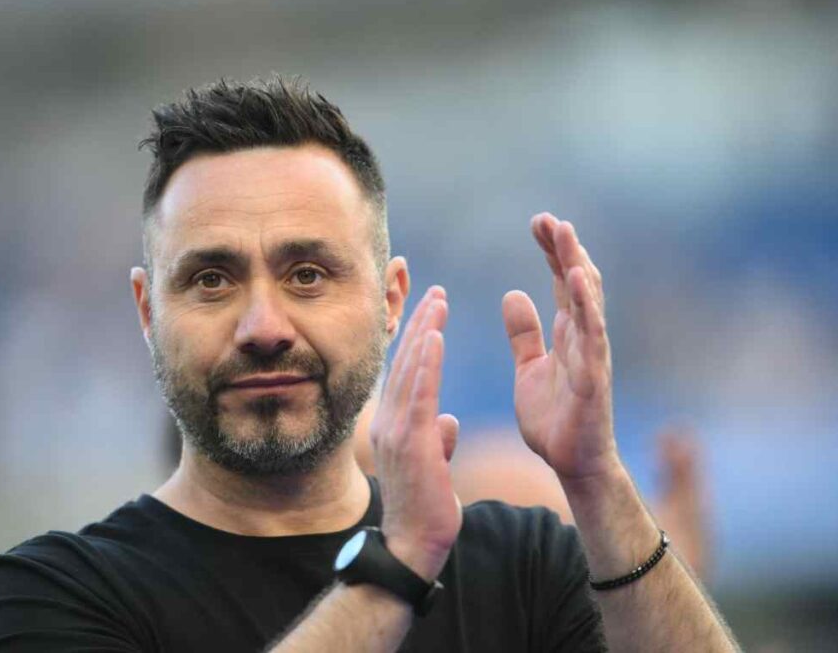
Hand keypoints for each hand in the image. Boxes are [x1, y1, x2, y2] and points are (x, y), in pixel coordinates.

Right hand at [370, 286, 460, 581]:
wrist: (413, 545)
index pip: (407, 373)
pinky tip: (433, 335)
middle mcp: (389, 422)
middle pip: (405, 363)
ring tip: (437, 301)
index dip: (418, 339)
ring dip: (424, 332)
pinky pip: (418, 392)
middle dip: (421, 324)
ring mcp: (396, 430)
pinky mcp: (410, 441)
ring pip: (411, 370)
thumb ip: (437, 439)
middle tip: (436, 292)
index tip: (432, 311)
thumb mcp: (433, 465)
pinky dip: (425, 361)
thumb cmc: (425, 509)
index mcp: (394, 426)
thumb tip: (448, 422)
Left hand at [502, 213, 618, 481]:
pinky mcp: (594, 376)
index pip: (561, 282)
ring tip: (565, 232)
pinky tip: (577, 278)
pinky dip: (587, 304)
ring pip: (588, 300)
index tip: (538, 223)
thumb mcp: (528, 368)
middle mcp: (583, 337)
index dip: (551, 252)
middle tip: (548, 218)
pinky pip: (592, 335)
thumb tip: (513, 293)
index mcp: (566, 334)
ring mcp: (592, 354)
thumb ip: (524, 333)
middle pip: (576, 282)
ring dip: (576, 264)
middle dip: (564, 248)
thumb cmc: (554, 418)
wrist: (571, 463)